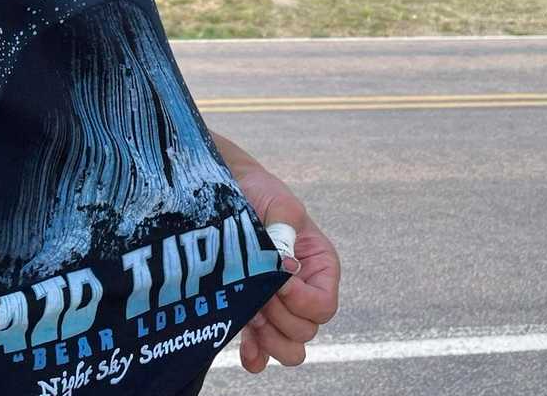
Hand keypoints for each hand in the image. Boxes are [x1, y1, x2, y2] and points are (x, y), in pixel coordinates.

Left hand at [229, 164, 340, 372]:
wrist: (222, 192)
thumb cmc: (258, 193)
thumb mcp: (280, 204)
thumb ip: (286, 229)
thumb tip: (285, 268)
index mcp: (319, 266)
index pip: (324, 305)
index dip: (302, 301)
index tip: (279, 282)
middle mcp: (303, 290)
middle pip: (306, 331)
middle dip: (281, 318)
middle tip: (259, 294)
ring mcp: (278, 305)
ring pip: (290, 347)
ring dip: (272, 339)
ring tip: (253, 318)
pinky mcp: (253, 314)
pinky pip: (262, 351)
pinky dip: (257, 355)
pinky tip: (246, 350)